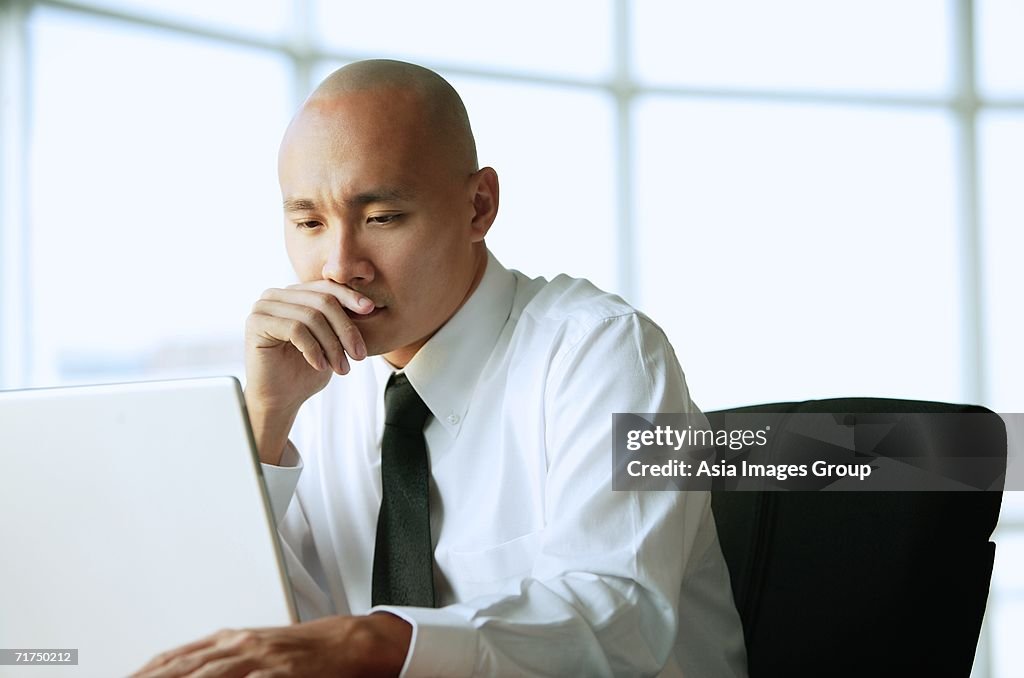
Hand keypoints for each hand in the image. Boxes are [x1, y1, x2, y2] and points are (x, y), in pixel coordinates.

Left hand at [131, 613, 410, 677]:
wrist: (349, 642)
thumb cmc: (303, 651)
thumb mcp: (255, 647)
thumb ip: (218, 658)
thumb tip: (181, 667)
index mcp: (230, 639)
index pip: (175, 658)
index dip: (146, 672)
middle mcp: (240, 646)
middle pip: (184, 668)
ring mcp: (261, 660)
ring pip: (209, 675)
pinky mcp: (282, 674)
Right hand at [244, 280, 374, 462]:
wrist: (280, 400)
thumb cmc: (306, 371)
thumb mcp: (332, 341)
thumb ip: (342, 320)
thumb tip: (369, 304)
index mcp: (294, 294)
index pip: (327, 287)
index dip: (350, 297)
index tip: (371, 310)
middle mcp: (276, 295)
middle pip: (323, 301)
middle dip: (346, 330)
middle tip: (359, 355)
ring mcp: (263, 307)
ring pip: (311, 317)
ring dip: (332, 345)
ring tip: (341, 367)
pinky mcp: (256, 323)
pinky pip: (295, 329)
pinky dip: (313, 349)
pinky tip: (320, 366)